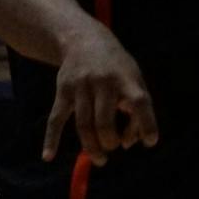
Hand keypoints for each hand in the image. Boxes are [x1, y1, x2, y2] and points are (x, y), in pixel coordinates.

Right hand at [43, 28, 155, 165]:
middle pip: (104, 121)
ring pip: (83, 124)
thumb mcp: (133, 79)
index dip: (146, 123)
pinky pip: (56, 118)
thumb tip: (128, 143)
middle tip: (114, 146)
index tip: (150, 142)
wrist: (83, 39)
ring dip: (91, 147)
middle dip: (110, 141)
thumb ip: (138, 109)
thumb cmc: (116, 67)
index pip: (139, 102)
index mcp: (126, 78)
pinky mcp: (62, 91)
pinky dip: (51, 139)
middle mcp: (103, 82)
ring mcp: (80, 86)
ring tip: (100, 159)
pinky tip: (48, 156)